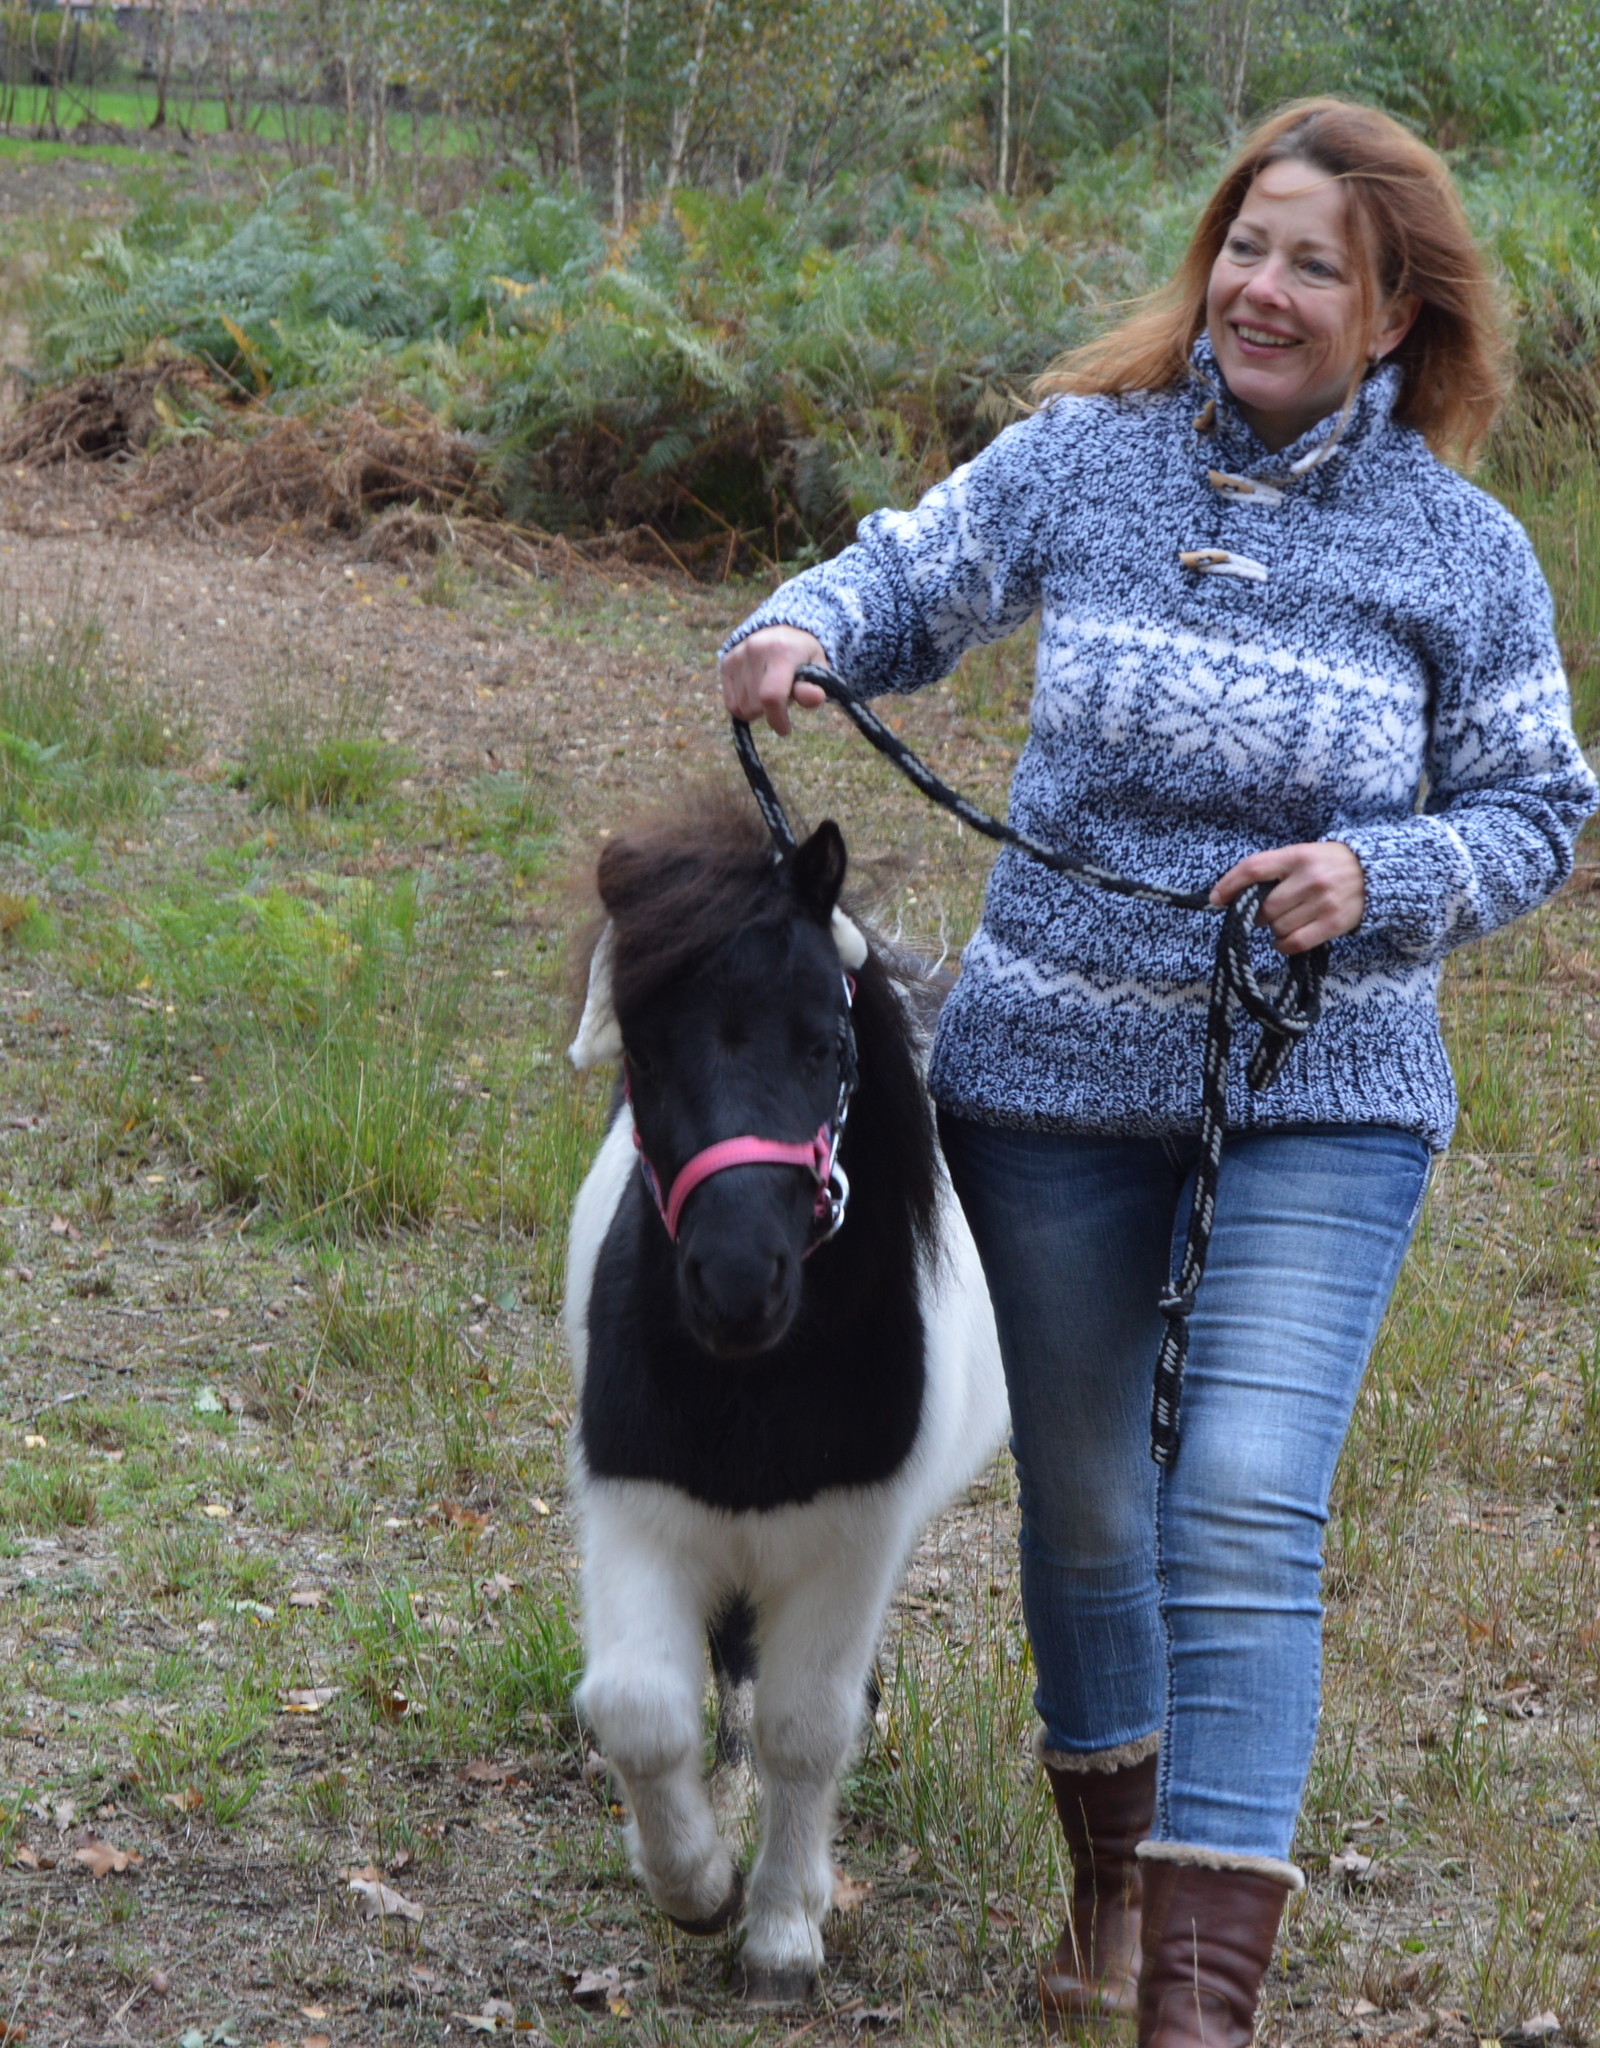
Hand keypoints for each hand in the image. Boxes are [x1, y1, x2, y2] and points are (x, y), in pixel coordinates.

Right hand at [720, 626, 827, 736]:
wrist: (782, 633)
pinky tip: (755, 694)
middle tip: (782, 697)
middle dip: (770, 711)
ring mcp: (738, 655)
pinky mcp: (727, 663)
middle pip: (755, 706)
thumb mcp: (817, 670)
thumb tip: (816, 698)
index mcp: (783, 651)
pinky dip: (743, 707)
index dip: (777, 719)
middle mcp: (756, 649)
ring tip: (769, 692)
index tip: (785, 729)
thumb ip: (814, 687)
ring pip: (742, 708)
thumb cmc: (803, 659)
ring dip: (757, 709)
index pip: (772, 695)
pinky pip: (731, 704)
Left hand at [1210, 841, 1365, 954]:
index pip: (1253, 869)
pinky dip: (1283, 945)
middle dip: (1257, 915)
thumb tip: (1231, 896)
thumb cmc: (1329, 865)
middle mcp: (1310, 878)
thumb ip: (1273, 870)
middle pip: (1264, 907)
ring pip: (1278, 927)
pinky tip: (1284, 940)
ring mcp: (1323, 902)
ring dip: (1274, 929)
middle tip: (1265, 913)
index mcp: (1297, 856)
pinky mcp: (1333, 923)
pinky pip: (1295, 942)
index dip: (1228, 885)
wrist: (1377, 873)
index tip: (1215, 899)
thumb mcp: (1302, 855)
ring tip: (1286, 920)